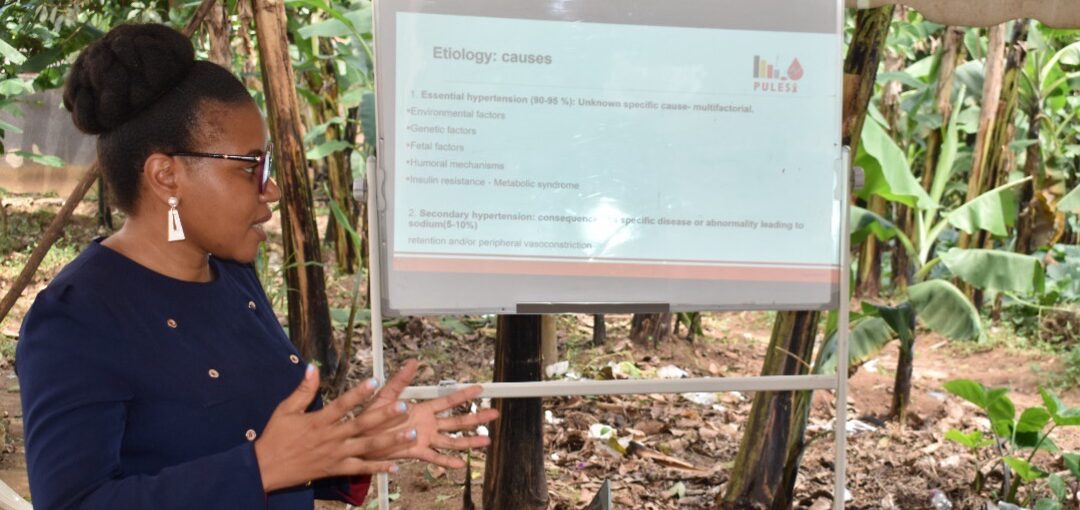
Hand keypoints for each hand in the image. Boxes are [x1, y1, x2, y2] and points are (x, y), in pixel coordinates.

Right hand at [253, 364, 414, 491]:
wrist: (265, 468)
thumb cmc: (275, 436)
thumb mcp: (286, 409)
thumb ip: (303, 389)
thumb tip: (312, 366)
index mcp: (319, 420)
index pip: (343, 404)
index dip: (359, 392)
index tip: (376, 381)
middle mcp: (331, 437)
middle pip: (362, 425)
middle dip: (385, 416)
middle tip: (405, 407)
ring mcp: (335, 455)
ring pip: (368, 447)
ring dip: (391, 441)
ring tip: (411, 434)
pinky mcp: (336, 469)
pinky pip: (360, 469)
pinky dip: (378, 468)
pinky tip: (396, 465)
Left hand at [364, 360, 498, 467]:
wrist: (359, 438)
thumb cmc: (370, 416)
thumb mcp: (386, 395)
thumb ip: (400, 380)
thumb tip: (412, 362)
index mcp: (422, 409)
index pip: (448, 401)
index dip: (464, 395)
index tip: (480, 389)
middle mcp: (427, 424)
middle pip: (457, 421)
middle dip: (476, 417)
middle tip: (494, 413)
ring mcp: (424, 439)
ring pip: (451, 440)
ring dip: (469, 440)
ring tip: (486, 440)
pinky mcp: (416, 452)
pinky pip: (434, 457)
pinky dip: (447, 462)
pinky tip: (461, 464)